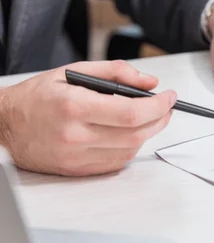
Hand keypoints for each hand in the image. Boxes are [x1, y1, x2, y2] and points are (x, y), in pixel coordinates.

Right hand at [0, 60, 175, 175]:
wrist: (4, 125)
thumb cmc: (37, 97)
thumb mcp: (73, 72)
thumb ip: (115, 72)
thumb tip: (148, 82)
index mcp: (74, 106)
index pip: (131, 112)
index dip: (158, 106)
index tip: (169, 97)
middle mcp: (75, 135)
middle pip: (135, 133)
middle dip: (159, 119)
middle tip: (166, 107)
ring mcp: (75, 156)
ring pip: (129, 150)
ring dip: (147, 133)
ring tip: (149, 118)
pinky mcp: (76, 170)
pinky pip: (116, 162)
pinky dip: (130, 148)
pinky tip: (130, 134)